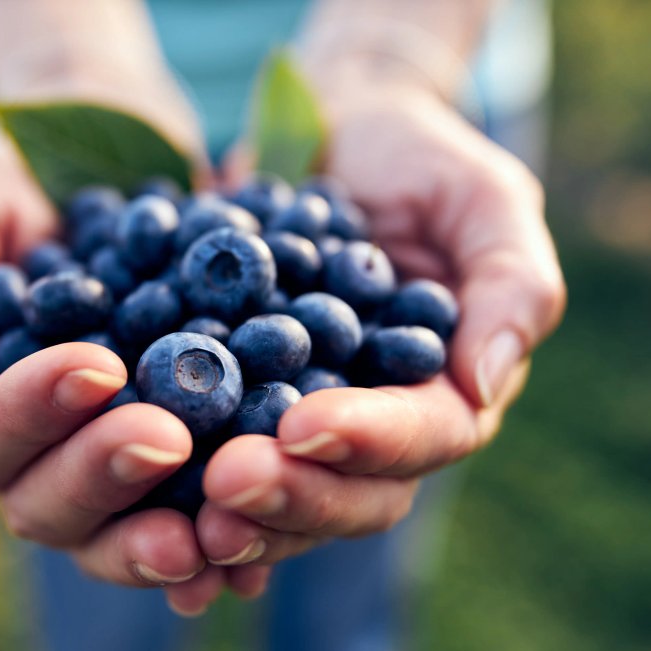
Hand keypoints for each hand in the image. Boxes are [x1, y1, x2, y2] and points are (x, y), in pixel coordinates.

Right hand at [0, 134, 228, 596]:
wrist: (126, 163)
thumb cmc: (22, 182)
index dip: (29, 414)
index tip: (98, 366)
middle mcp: (34, 455)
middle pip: (44, 506)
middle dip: (102, 475)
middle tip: (167, 436)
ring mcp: (106, 469)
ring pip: (115, 535)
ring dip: (157, 538)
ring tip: (211, 527)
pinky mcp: (182, 468)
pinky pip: (190, 524)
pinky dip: (218, 546)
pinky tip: (251, 550)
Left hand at [170, 82, 565, 614]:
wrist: (329, 136)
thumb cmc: (420, 160)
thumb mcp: (484, 200)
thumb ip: (511, 285)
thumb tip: (484, 383)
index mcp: (444, 392)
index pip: (423, 436)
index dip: (368, 440)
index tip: (304, 425)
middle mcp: (376, 429)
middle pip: (348, 492)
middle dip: (291, 492)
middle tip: (225, 482)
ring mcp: (302, 427)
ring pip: (279, 496)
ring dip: (233, 513)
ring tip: (183, 510)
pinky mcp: (237, 410)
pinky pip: (212, 460)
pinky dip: (180, 494)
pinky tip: (140, 511)